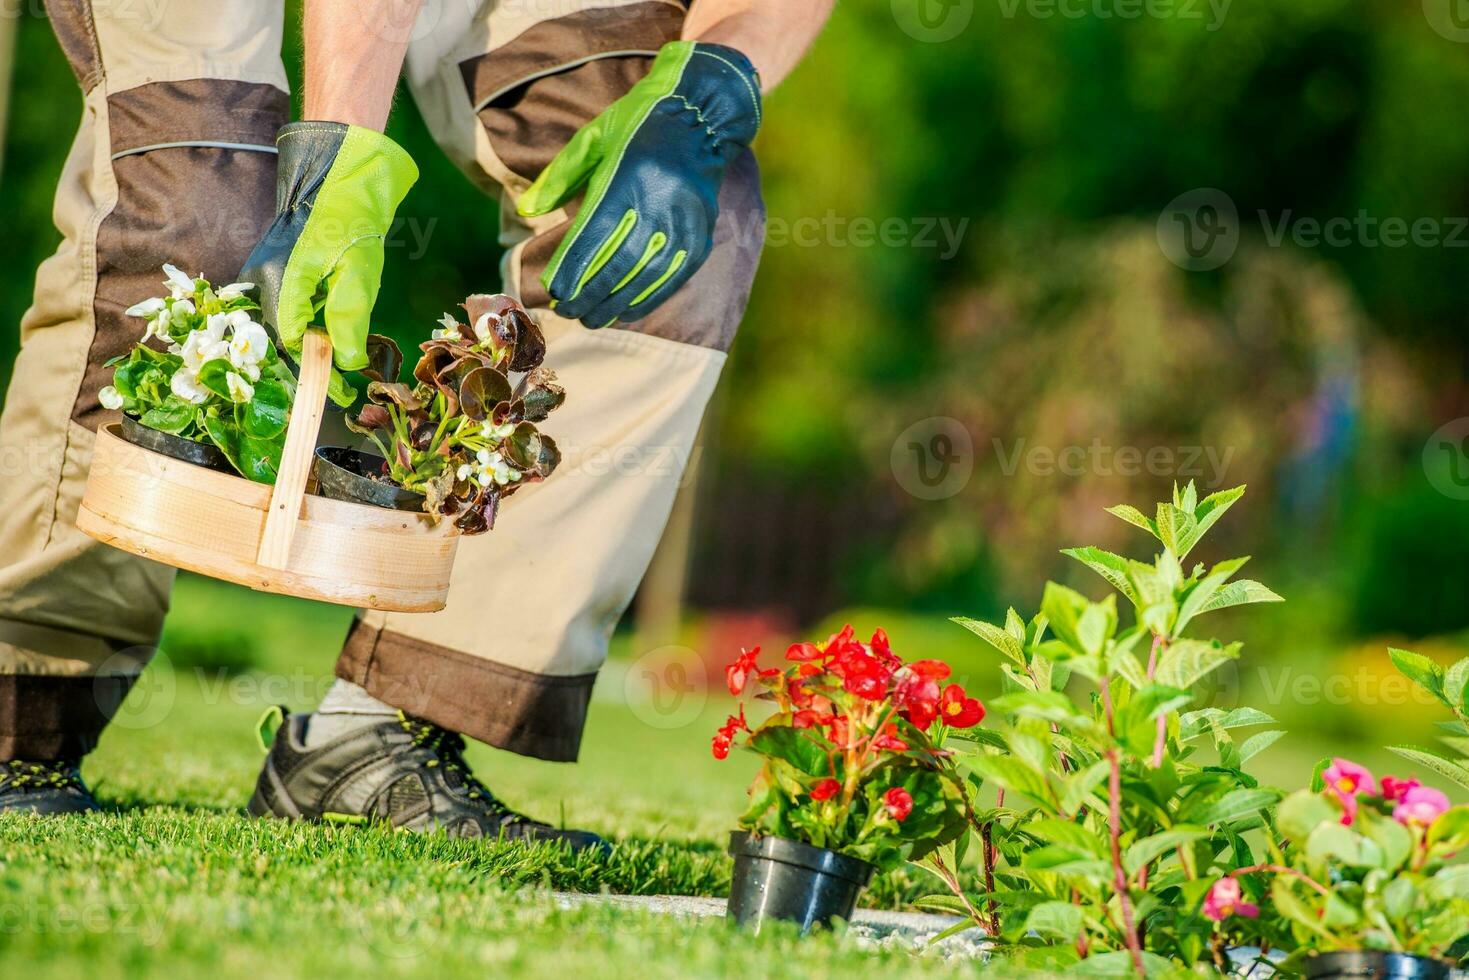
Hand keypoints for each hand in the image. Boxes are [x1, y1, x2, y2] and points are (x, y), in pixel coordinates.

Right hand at [239, 122, 416, 399]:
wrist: (334, 178)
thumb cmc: (349, 220)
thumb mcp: (359, 274)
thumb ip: (349, 320)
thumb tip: (346, 363)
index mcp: (281, 282)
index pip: (290, 344)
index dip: (316, 373)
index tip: (340, 395)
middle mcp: (262, 282)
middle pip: (280, 342)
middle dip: (311, 369)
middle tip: (341, 392)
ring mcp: (263, 276)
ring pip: (282, 328)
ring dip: (309, 350)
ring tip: (338, 370)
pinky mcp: (272, 272)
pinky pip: (285, 311)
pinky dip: (306, 329)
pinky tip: (327, 336)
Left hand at [517, 41, 761, 328]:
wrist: (699, 118)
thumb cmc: (635, 126)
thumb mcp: (592, 139)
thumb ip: (558, 176)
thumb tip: (526, 209)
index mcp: (628, 176)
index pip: (595, 234)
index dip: (573, 266)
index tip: (553, 290)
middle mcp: (659, 202)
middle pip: (619, 262)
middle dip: (589, 293)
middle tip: (566, 311)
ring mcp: (683, 223)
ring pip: (645, 277)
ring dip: (615, 304)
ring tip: (591, 318)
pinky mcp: (699, 237)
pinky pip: (671, 279)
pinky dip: (646, 299)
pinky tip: (625, 311)